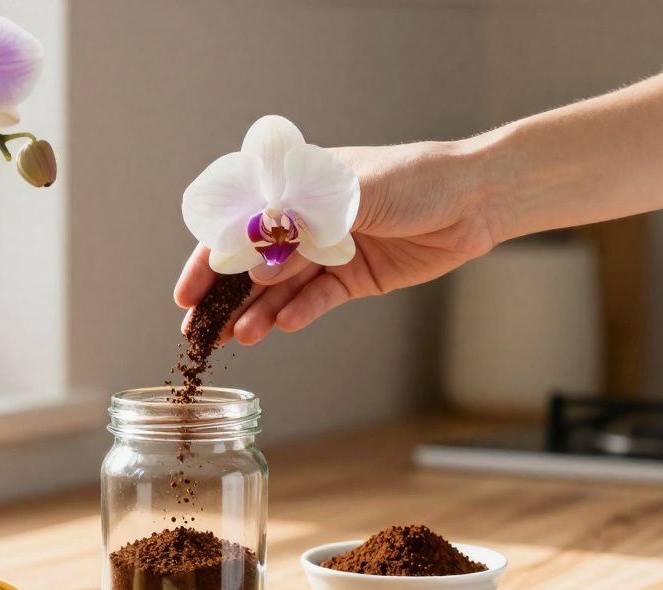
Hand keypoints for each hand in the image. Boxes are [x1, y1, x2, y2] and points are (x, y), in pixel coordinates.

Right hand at [174, 140, 499, 345]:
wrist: (475, 199)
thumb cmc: (415, 178)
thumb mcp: (354, 191)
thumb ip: (303, 227)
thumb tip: (258, 266)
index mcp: (295, 186)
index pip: (238, 224)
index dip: (209, 260)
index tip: (187, 294)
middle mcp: (305, 220)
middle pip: (252, 263)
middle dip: (223, 298)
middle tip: (198, 334)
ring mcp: (328, 251)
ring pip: (280, 287)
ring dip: (257, 313)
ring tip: (240, 339)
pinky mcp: (352, 278)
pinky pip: (316, 300)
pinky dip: (298, 313)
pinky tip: (281, 327)